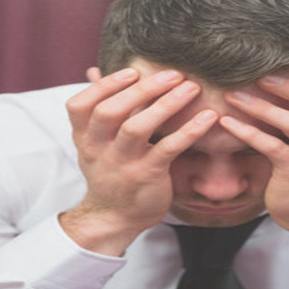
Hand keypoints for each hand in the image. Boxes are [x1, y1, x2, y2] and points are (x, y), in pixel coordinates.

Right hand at [60, 67, 217, 254]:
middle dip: (141, 89)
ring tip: (191, 87)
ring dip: (166, 104)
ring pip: (137, 128)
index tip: (132, 71)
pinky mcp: (147, 176)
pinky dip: (189, 130)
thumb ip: (98, 110)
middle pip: (110, 112)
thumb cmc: (111, 173)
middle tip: (173, 73)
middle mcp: (99, 150)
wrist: (115, 218)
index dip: (105, 85)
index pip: (79, 105)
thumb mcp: (96, 144)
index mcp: (85, 138)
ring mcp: (122, 164)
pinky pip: (168, 148)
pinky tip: (208, 117)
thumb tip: (94, 71)